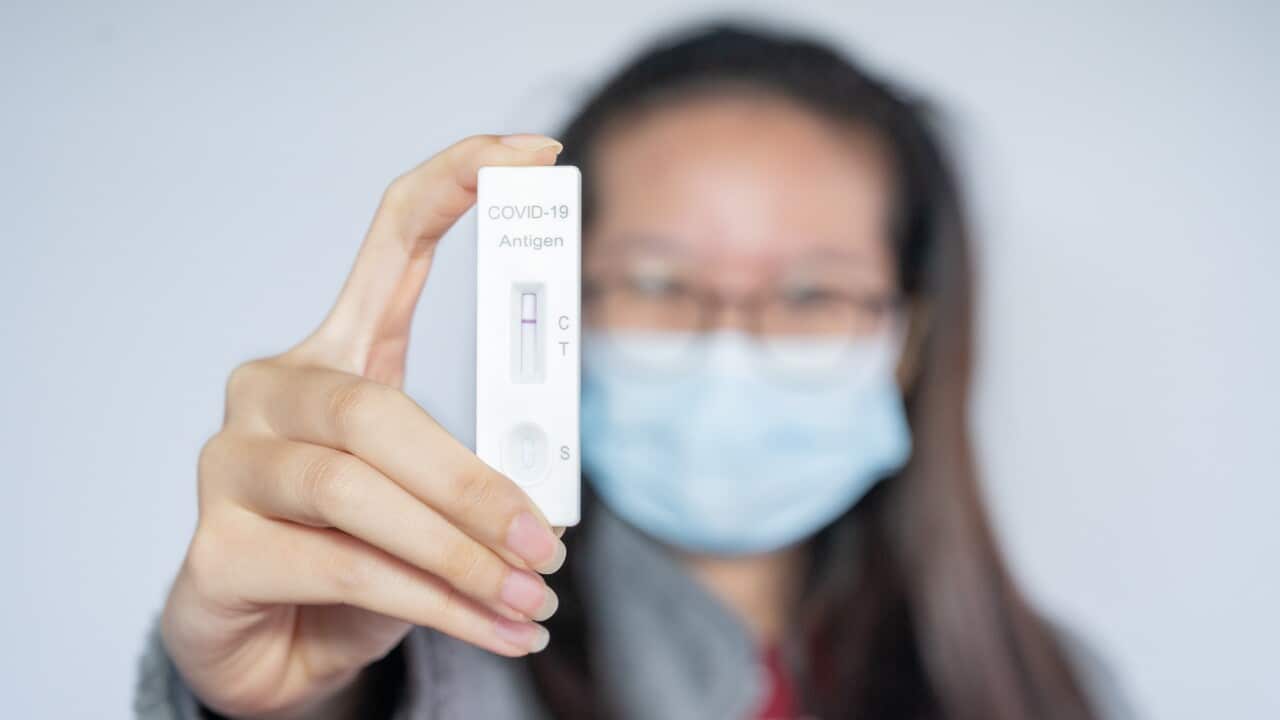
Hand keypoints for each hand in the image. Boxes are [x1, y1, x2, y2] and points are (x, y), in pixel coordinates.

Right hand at [160, 134, 567, 719]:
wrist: (273, 643)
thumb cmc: (361, 550)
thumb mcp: (427, 496)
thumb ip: (473, 468)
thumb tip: (550, 497)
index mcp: (338, 352)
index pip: (392, 237)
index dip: (458, 183)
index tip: (533, 154)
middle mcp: (272, 392)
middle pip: (375, 408)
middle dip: (474, 485)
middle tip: (547, 543)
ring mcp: (230, 466)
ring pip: (355, 490)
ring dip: (458, 553)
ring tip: (528, 597)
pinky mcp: (215, 550)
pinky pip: (341, 567)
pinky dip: (430, 603)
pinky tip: (485, 626)